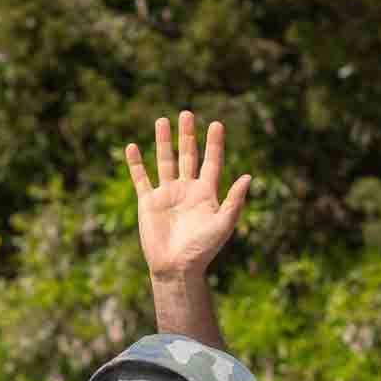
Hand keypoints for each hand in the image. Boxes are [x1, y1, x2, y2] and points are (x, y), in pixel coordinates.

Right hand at [126, 108, 252, 282]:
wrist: (177, 267)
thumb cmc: (203, 249)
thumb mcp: (223, 224)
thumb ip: (234, 200)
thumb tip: (248, 176)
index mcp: (206, 193)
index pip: (212, 162)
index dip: (214, 144)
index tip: (216, 124)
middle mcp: (186, 189)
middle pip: (187, 156)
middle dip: (187, 135)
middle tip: (187, 113)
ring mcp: (167, 194)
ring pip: (164, 161)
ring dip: (163, 141)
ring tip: (162, 120)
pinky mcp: (148, 202)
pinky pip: (141, 178)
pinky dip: (136, 164)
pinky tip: (132, 147)